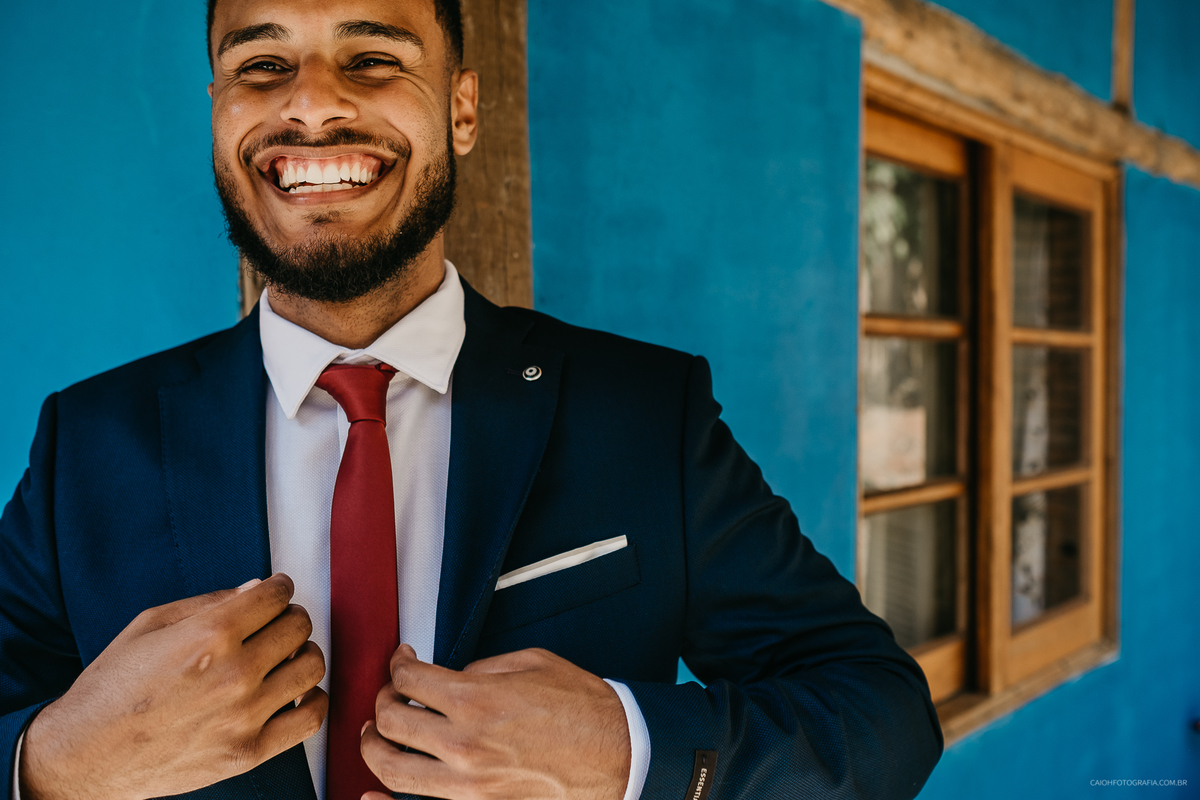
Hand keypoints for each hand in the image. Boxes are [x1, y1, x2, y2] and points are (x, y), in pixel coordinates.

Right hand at [19, 573, 327, 799]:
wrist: (84, 756)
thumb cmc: (112, 687)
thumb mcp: (150, 625)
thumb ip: (210, 602)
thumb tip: (257, 588)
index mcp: (210, 635)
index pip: (276, 595)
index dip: (279, 588)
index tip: (275, 592)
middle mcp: (234, 673)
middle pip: (298, 626)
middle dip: (289, 617)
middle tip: (275, 623)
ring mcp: (245, 715)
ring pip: (311, 666)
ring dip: (303, 653)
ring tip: (284, 657)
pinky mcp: (248, 751)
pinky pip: (311, 717)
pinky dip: (312, 699)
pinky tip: (294, 693)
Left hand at [361, 645, 630, 799]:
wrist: (621, 755)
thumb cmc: (584, 709)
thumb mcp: (532, 664)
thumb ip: (481, 669)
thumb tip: (449, 678)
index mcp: (477, 700)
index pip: (409, 679)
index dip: (399, 664)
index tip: (403, 661)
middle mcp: (465, 745)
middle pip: (390, 722)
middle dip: (382, 701)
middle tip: (390, 693)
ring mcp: (469, 785)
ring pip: (392, 769)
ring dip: (374, 748)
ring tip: (377, 735)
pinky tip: (372, 796)